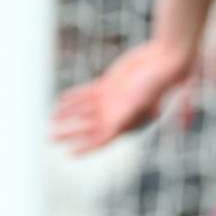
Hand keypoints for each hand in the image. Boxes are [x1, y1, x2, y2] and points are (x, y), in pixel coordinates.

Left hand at [52, 41, 192, 154]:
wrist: (163, 60)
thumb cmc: (157, 83)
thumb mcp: (139, 102)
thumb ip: (124, 117)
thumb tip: (111, 133)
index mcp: (126, 122)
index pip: (103, 140)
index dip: (86, 148)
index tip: (70, 155)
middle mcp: (117, 113)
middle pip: (89, 128)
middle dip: (70, 134)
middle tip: (51, 139)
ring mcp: (112, 98)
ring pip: (85, 111)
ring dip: (67, 116)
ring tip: (51, 120)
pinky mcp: (108, 84)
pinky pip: (86, 94)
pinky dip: (74, 98)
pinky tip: (61, 101)